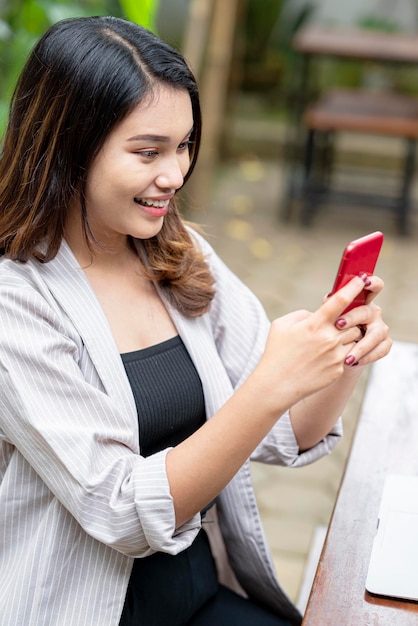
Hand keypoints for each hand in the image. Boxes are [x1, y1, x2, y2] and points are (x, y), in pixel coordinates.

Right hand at [255, 274, 390, 410]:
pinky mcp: (338, 369)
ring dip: (345, 338)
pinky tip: (321, 360)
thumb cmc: (277, 352)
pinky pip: (348, 356)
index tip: (361, 279)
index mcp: (314, 324)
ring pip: (354, 339)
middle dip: (346, 323)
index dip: (353, 287)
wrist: (277, 385)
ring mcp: (336, 355)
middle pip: (352, 322)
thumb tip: (317, 314)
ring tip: (326, 344)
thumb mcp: (281, 325)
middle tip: (334, 326)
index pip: (340, 300)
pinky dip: (339, 354)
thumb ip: (303, 314)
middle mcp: (329, 339)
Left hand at [332, 275, 390, 367]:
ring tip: (346, 356)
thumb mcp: (326, 318)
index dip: (371, 282)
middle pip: (368, 311)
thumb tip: (328, 298)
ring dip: (360, 345)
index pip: (373, 286)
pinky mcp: (384, 344)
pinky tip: (353, 361)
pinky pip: (380, 349)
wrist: (334, 357)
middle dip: (353, 318)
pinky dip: (367, 356)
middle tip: (338, 325)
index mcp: (362, 301)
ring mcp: (380, 328)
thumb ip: (329, 306)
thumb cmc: (329, 333)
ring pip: (376, 334)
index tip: (364, 281)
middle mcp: (373, 313)